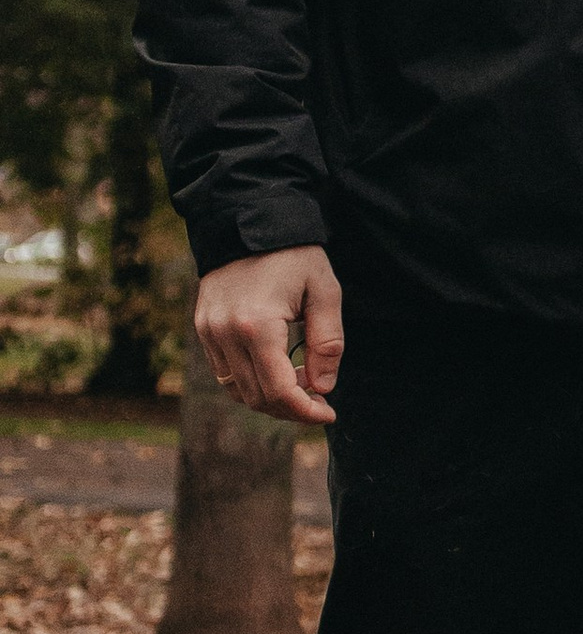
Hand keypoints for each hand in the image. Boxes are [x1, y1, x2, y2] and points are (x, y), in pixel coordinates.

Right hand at [195, 247, 342, 425]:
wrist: (249, 219)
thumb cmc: (294, 254)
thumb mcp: (324, 292)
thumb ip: (327, 343)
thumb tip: (323, 387)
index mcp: (256, 325)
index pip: (279, 391)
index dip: (305, 411)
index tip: (328, 414)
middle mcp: (224, 333)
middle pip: (257, 397)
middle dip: (291, 407)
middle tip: (320, 398)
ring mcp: (208, 331)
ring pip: (237, 390)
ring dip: (270, 397)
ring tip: (301, 380)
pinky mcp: (203, 327)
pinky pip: (224, 372)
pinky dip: (250, 381)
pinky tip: (277, 368)